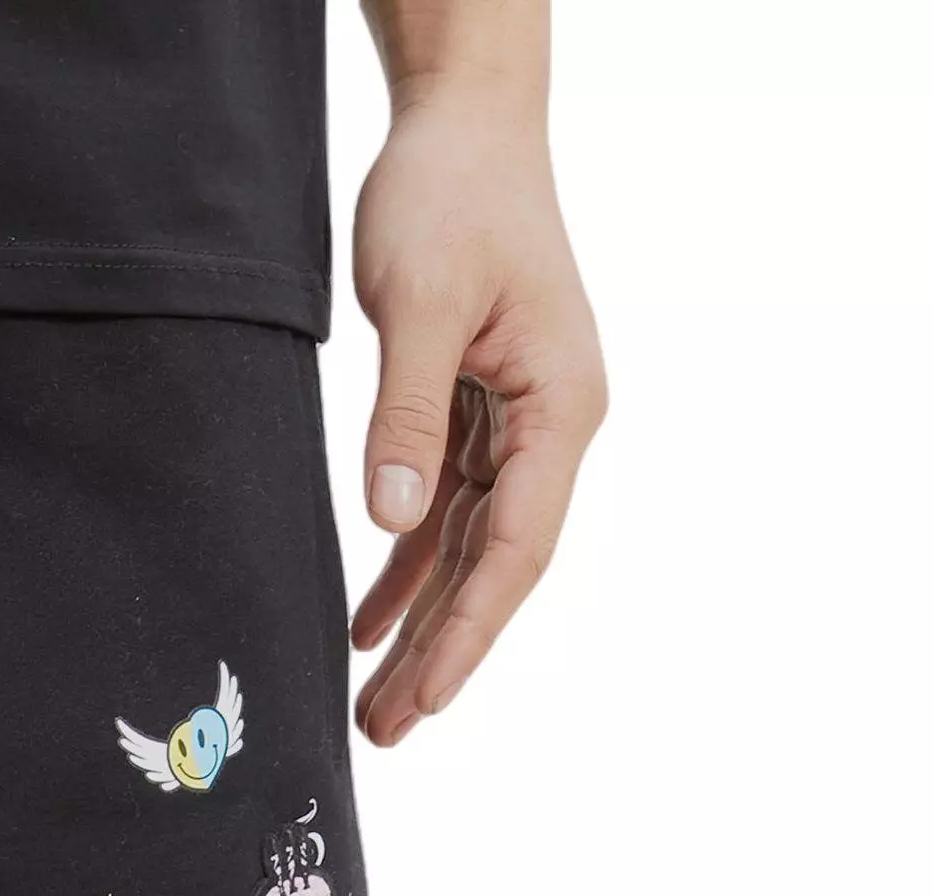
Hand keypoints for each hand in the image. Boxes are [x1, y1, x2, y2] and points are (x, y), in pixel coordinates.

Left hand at [349, 84, 604, 744]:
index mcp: (562, 405)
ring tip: (374, 706)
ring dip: (422, 627)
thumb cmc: (451, 194)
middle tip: (386, 732)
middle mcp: (553, 424)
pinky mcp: (477, 412)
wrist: (463, 124)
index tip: (427, 700)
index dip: (470, 633)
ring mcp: (518, 422)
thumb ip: (407, 416)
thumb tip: (393, 519)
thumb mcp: (421, 304)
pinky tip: (371, 626)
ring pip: (467, 549)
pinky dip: (406, 569)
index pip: (518, 547)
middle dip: (443, 653)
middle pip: (496, 566)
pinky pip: (444, 512)